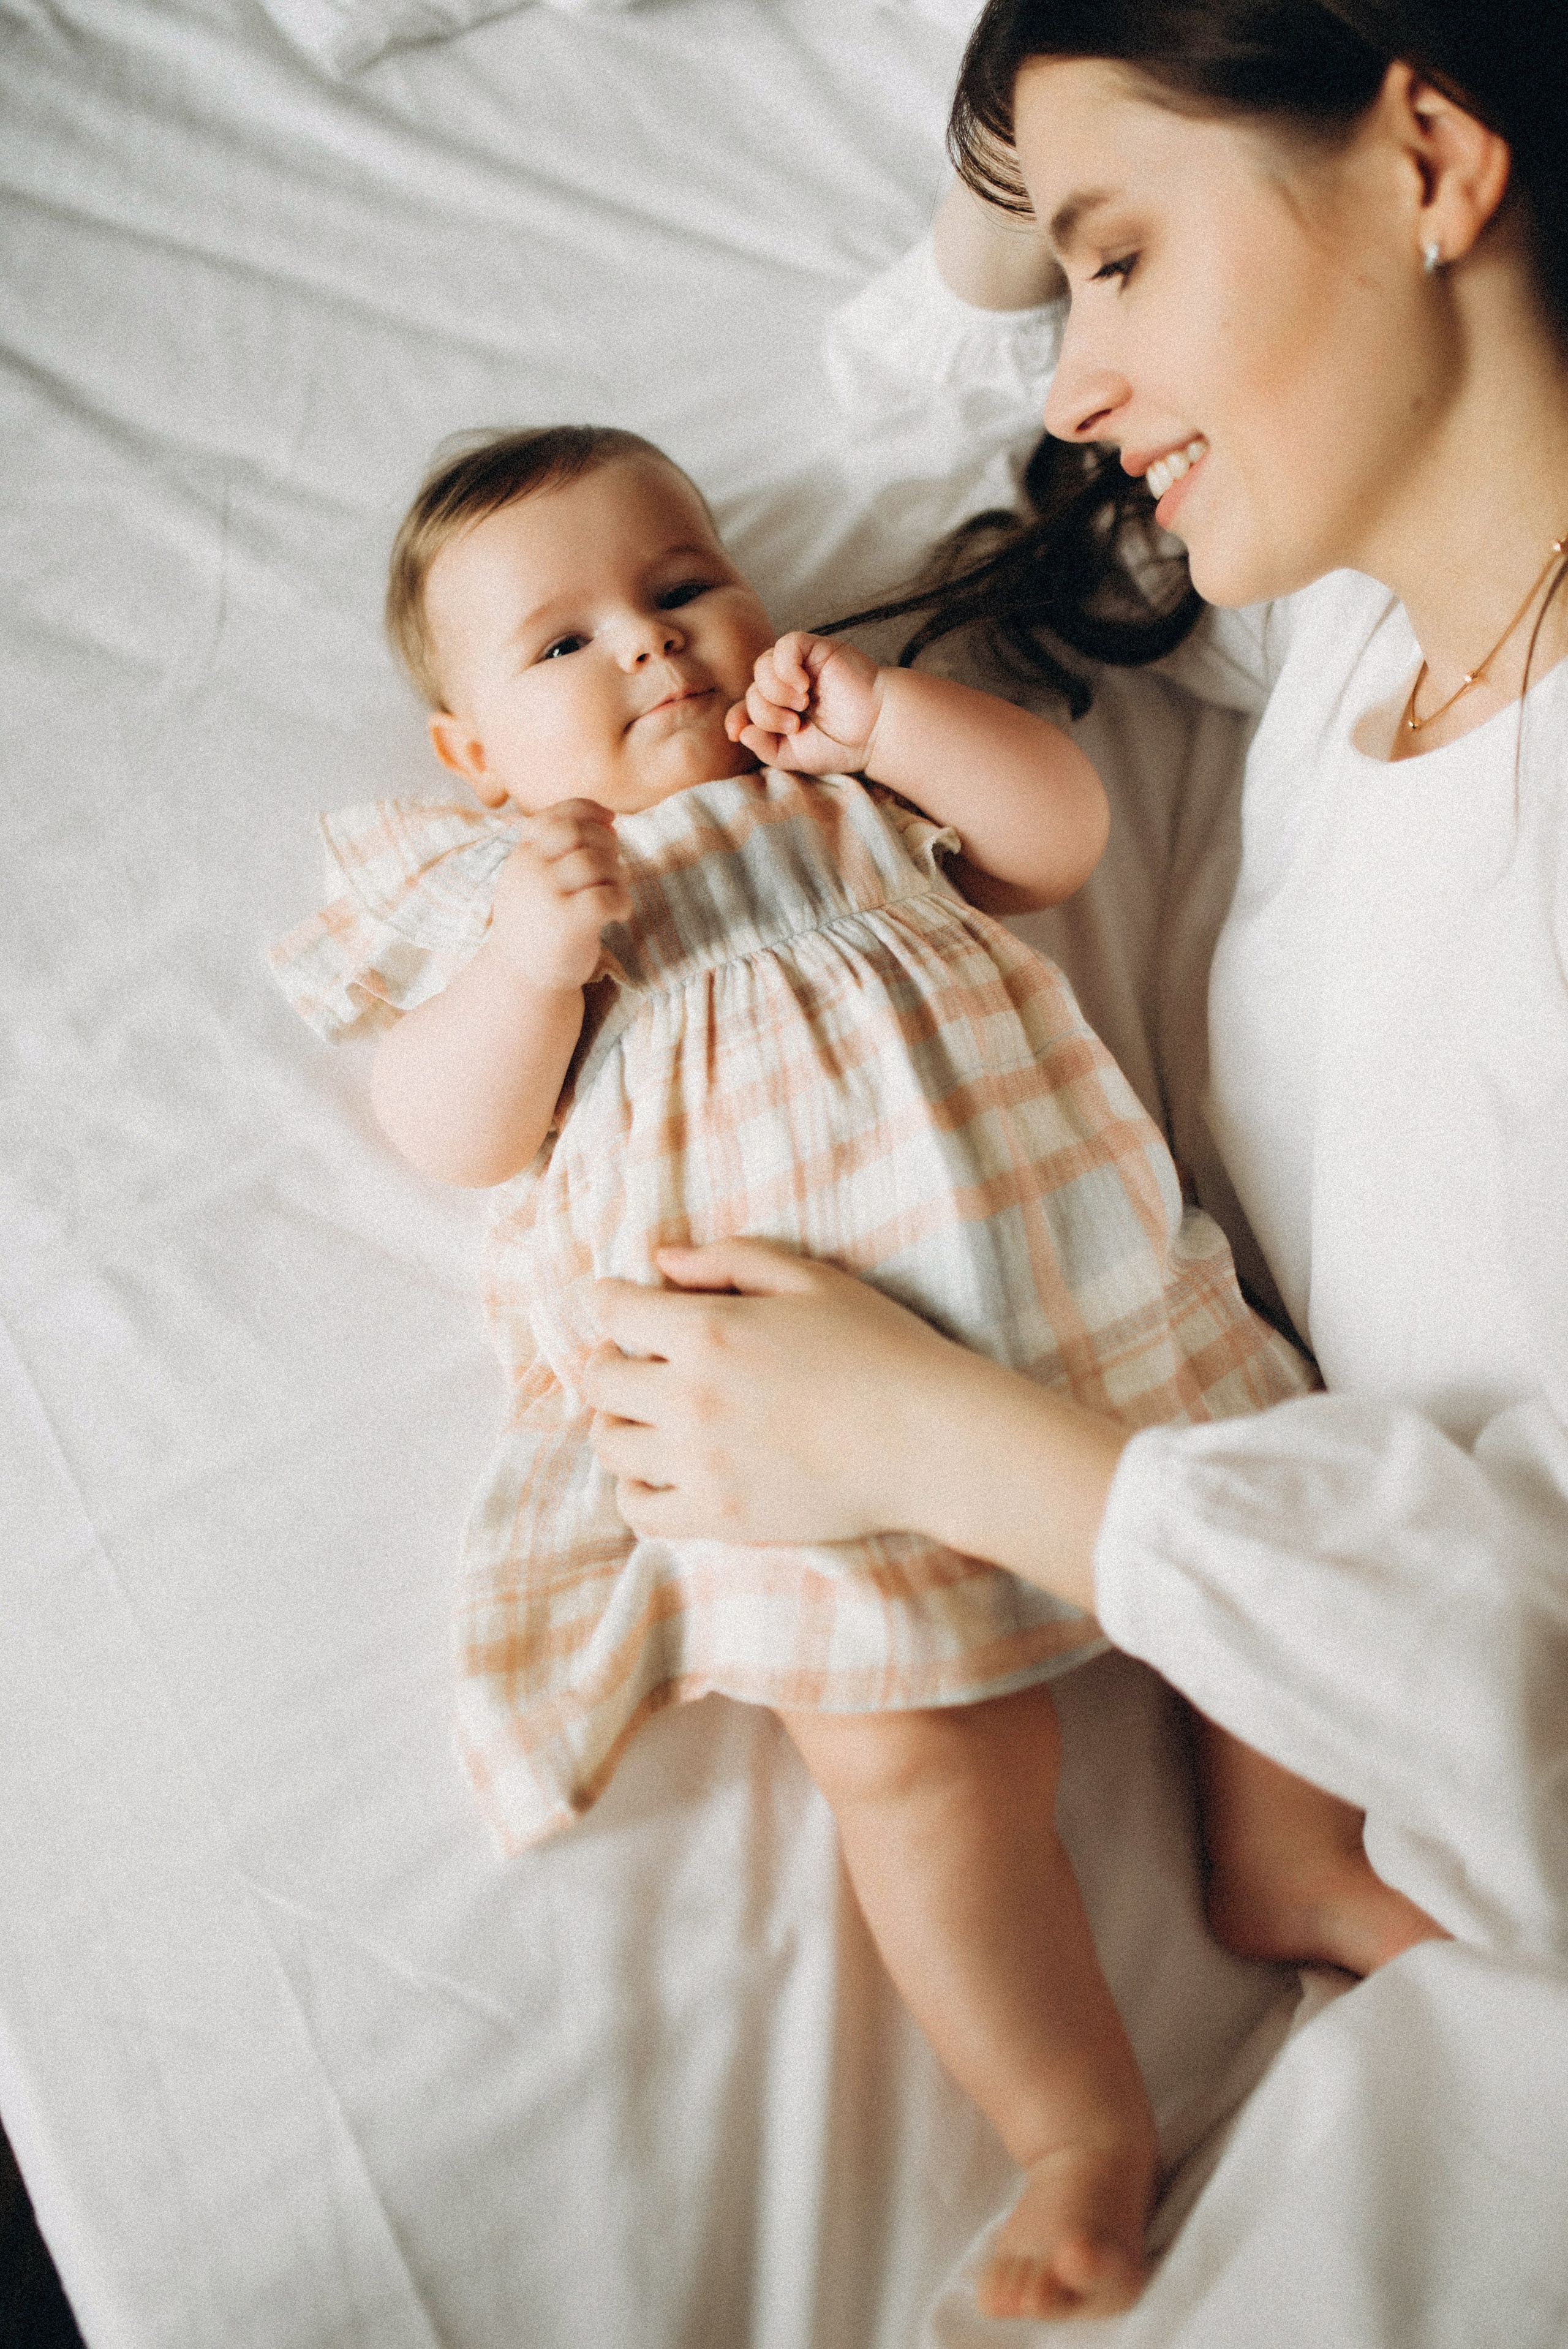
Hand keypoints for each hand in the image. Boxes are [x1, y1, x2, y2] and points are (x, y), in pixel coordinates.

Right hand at [486, 799, 630, 992]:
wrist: (522, 978)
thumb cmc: (539, 925)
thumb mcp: (537, 880)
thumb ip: (562, 850)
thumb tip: (612, 823)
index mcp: (523, 855)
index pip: (556, 815)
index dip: (589, 810)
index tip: (610, 821)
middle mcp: (530, 870)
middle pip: (577, 832)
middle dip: (606, 842)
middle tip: (613, 868)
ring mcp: (546, 896)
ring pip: (595, 862)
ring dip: (618, 874)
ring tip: (615, 893)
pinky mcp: (567, 924)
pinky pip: (607, 897)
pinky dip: (622, 902)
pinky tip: (618, 915)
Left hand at [583, 1238, 962, 1544]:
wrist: (930, 1441)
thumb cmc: (880, 1349)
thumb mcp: (809, 1279)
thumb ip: (727, 1260)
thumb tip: (659, 1262)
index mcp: (707, 1331)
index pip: (610, 1311)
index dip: (609, 1300)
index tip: (621, 1305)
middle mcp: (689, 1399)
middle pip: (598, 1380)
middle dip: (609, 1360)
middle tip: (637, 1359)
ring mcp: (700, 1465)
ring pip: (610, 1446)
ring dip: (619, 1423)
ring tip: (650, 1415)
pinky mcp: (719, 1517)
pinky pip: (638, 1510)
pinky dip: (637, 1488)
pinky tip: (665, 1470)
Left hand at [724, 632, 885, 774]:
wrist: (876, 732)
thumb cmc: (840, 746)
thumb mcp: (795, 757)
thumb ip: (765, 747)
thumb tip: (741, 732)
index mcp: (779, 710)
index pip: (743, 707)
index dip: (735, 717)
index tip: (737, 732)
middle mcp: (785, 685)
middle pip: (751, 690)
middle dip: (765, 712)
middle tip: (795, 725)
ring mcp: (799, 666)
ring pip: (762, 666)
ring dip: (775, 692)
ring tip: (802, 706)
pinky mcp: (816, 649)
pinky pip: (786, 645)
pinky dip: (787, 666)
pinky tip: (804, 685)